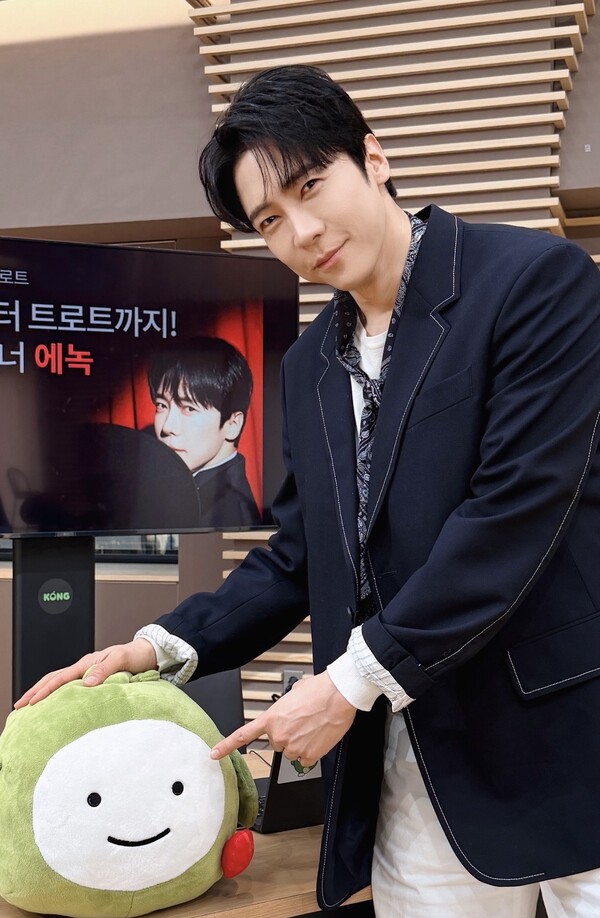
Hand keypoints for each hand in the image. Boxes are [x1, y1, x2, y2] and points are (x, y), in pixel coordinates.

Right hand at [13, 638, 157, 707]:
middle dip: (34, 692)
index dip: (44, 691)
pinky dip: (56, 693)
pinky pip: (69, 685)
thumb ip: (104, 670)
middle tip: (19, 706)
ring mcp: (86, 672)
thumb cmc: (134, 656)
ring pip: (58, 682)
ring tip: (29, 705)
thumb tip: (86, 683)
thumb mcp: (120, 661)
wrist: (146, 653)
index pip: (59, 678)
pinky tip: (53, 702)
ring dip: (42, 692)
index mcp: (86, 663)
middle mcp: (83, 667)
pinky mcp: (92, 678)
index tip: (30, 703)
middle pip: (52, 679)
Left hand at [210, 671, 356, 764]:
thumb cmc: (318, 690)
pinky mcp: (309, 756)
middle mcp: (279, 735)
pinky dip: (311, 751)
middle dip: (287, 734)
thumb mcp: (293, 692)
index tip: (215, 754)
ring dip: (300, 742)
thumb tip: (290, 708)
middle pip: (277, 742)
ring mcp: (293, 747)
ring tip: (312, 726)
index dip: (226, 746)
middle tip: (301, 721)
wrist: (337, 695)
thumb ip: (285, 705)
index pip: (243, 735)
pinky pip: (305, 759)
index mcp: (271, 718)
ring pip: (292, 751)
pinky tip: (317, 737)